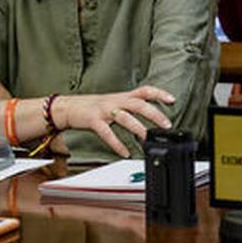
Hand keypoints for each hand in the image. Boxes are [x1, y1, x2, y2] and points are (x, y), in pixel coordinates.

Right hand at [55, 86, 175, 157]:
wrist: (68, 107)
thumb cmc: (94, 106)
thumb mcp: (115, 102)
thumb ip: (131, 106)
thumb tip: (150, 115)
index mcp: (123, 96)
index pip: (145, 90)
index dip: (159, 93)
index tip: (172, 100)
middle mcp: (116, 101)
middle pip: (139, 104)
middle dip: (154, 114)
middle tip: (166, 124)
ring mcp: (105, 110)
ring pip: (125, 117)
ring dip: (138, 128)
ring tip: (147, 138)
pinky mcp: (94, 120)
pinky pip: (107, 133)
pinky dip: (117, 144)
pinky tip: (125, 152)